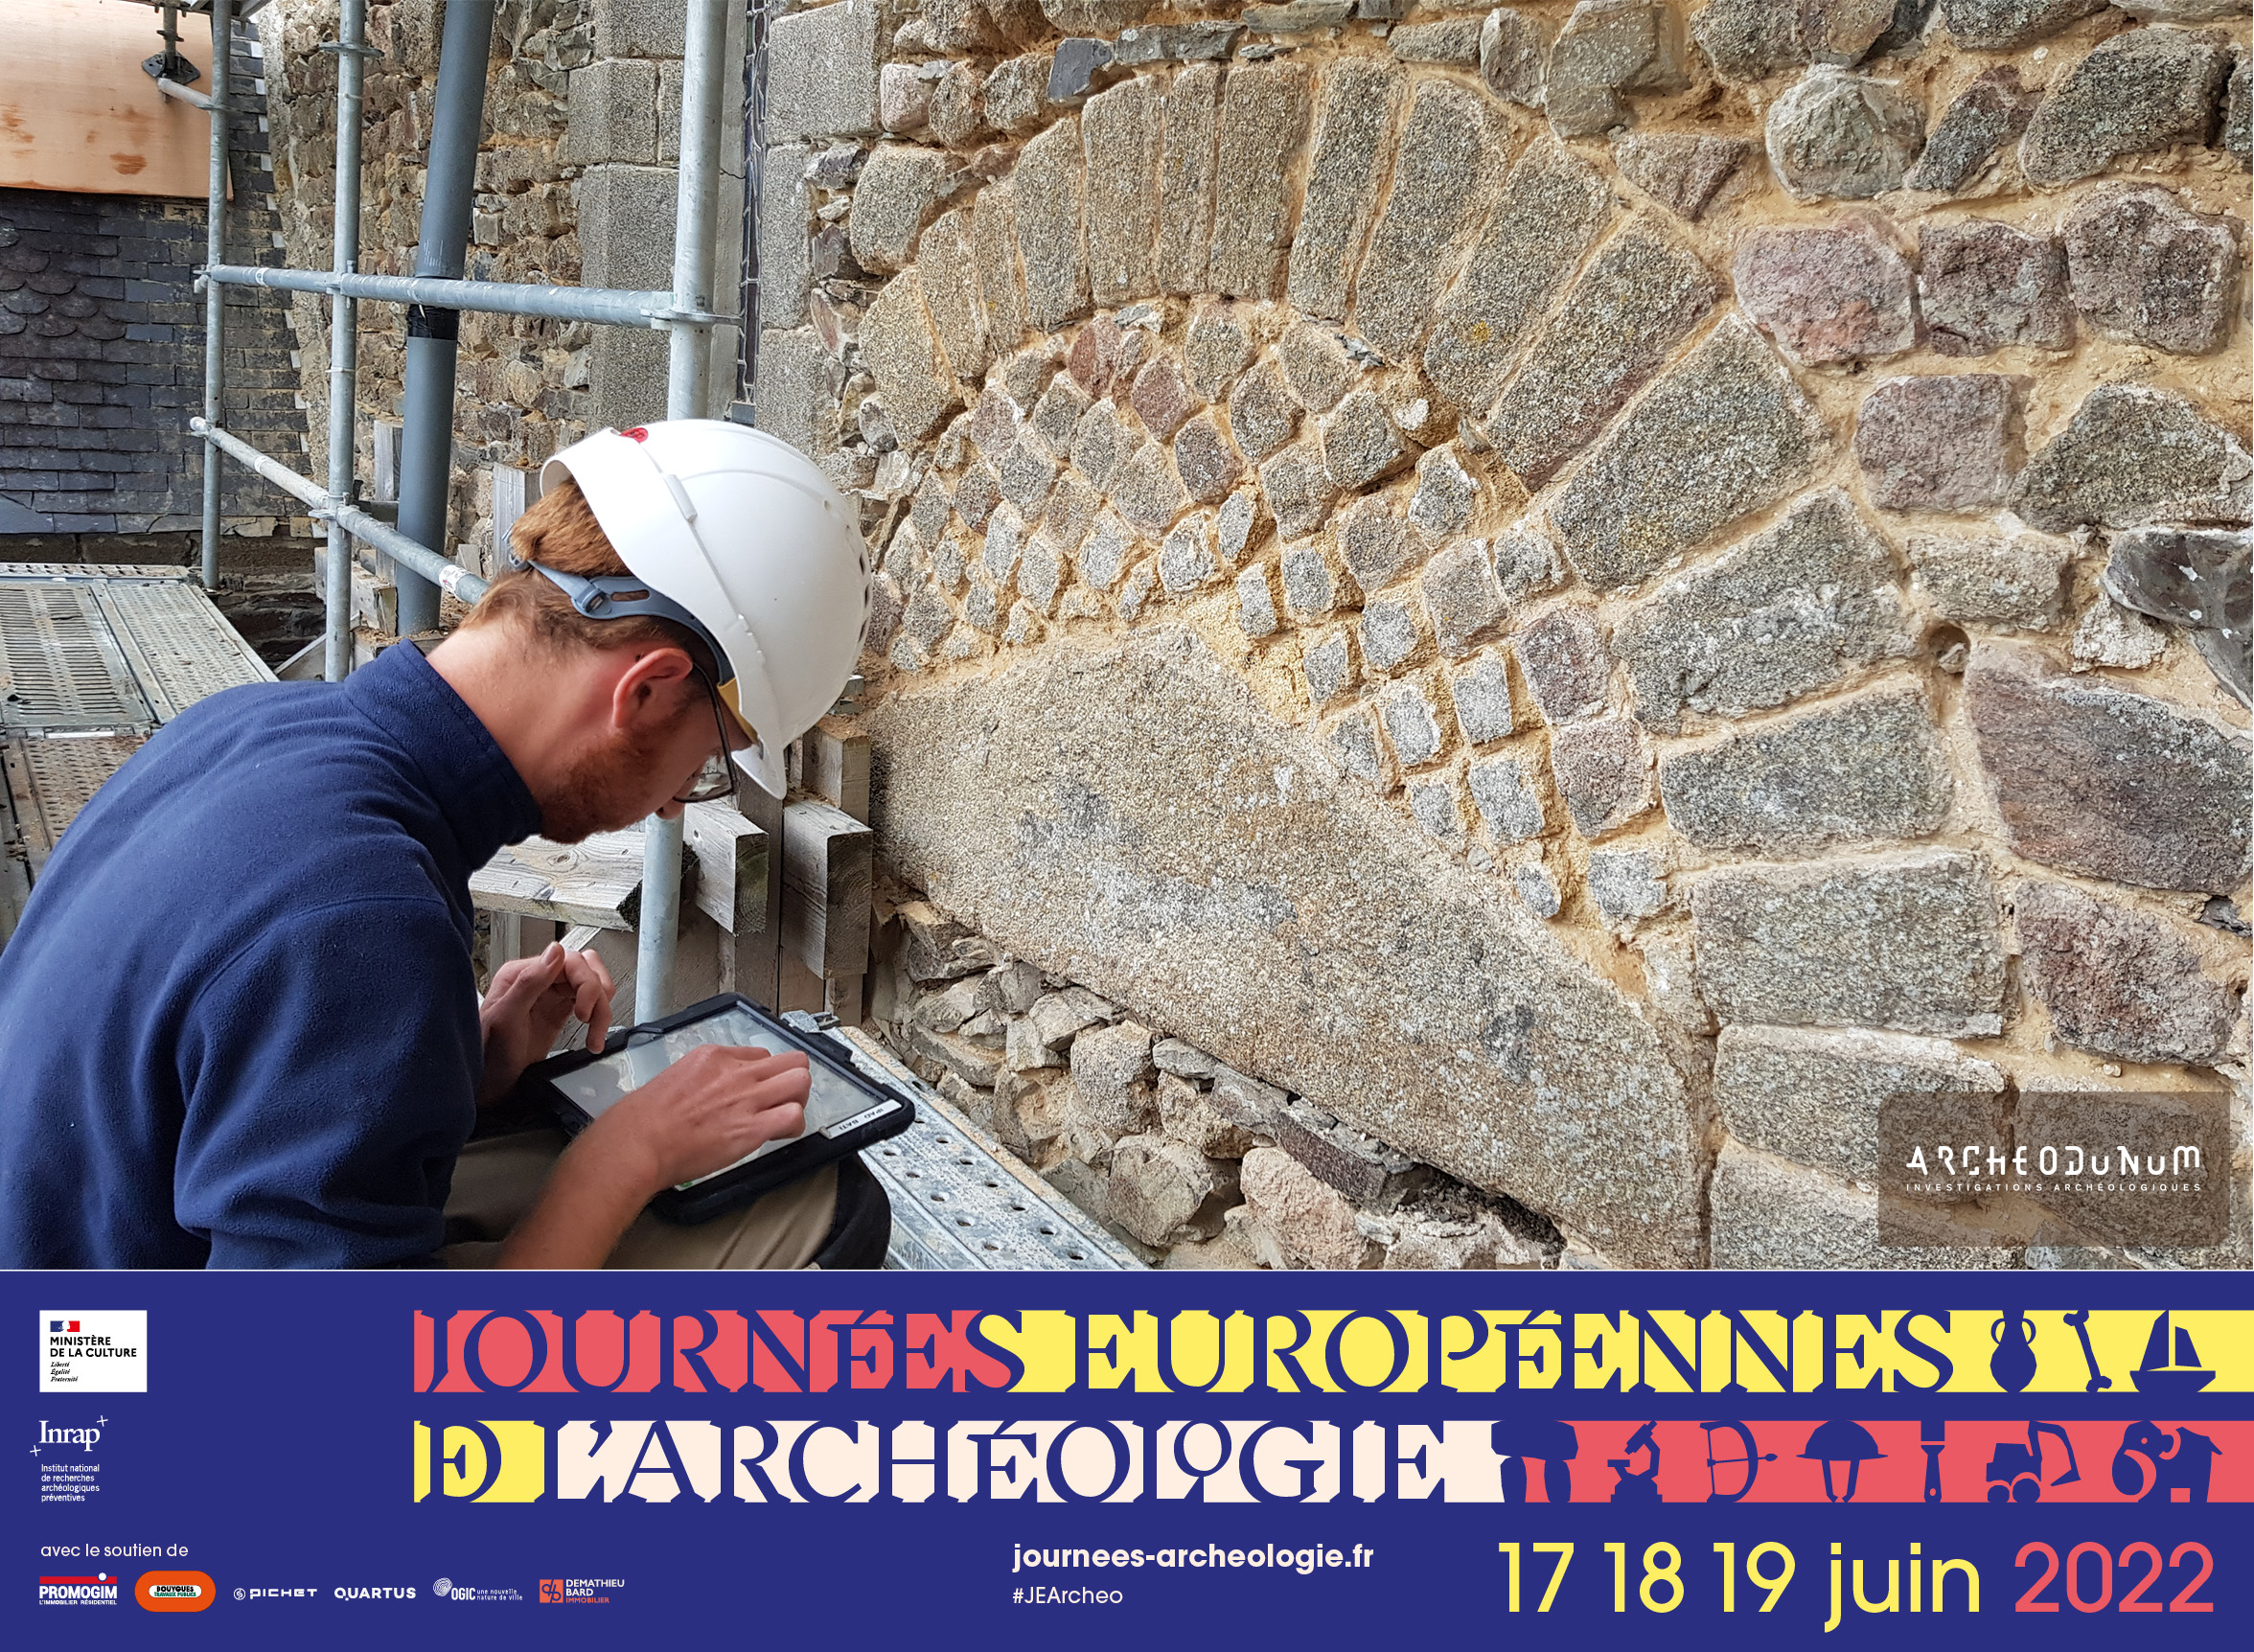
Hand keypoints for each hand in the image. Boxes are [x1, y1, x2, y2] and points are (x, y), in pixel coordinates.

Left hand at [478, 942, 614, 1101]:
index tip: (583, 1011)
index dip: (585, 983)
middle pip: (586, 970)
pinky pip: (590, 1003)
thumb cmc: (488, 1053)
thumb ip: (529, 981)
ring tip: (594, 1034)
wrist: (490, 1083)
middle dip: (596, 995)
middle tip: (590, 1019)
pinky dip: (599, 1018)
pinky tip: (593, 1036)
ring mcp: (550, 994)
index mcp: (522, 973)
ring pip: (592, 985)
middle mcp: (538, 979)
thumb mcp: (505, 1017)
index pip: (570, 961)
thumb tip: (555, 951)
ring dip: (601, 1009)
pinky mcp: (560, 1010)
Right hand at [589, 1042, 811, 1194]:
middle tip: (782, 1098)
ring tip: (784, 1115)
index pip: (761, 1054)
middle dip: (792, 1080)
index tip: (761, 1088)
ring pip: (801, 1082)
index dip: (765, 1074)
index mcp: (714, 1057)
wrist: (638, 1142)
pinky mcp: (751, 1128)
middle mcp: (735, 1073)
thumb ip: (704, 1078)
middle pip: (792, 1061)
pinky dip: (794, 1125)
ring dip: (798, 1100)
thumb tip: (716, 1089)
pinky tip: (781, 1134)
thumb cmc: (645, 1118)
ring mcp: (746, 1098)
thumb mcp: (676, 1076)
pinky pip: (794, 1116)